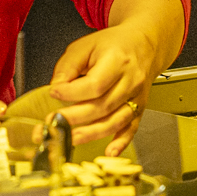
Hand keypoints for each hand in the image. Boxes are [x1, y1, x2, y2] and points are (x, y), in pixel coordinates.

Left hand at [52, 23, 161, 155]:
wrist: (142, 44)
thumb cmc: (113, 45)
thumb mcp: (86, 46)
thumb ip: (68, 66)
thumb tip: (56, 88)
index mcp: (117, 60)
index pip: (95, 84)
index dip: (72, 92)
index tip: (54, 92)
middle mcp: (130, 80)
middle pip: (102, 106)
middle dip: (74, 118)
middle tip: (53, 122)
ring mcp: (137, 97)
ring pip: (114, 121)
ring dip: (90, 134)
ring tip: (69, 138)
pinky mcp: (139, 108)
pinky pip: (131, 128)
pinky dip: (121, 142)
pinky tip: (109, 151)